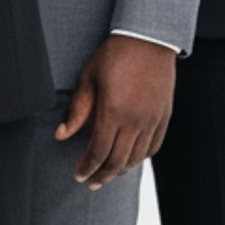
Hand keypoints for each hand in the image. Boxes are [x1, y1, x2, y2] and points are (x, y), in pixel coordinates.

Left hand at [57, 35, 176, 186]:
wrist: (146, 42)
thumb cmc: (112, 56)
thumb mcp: (87, 79)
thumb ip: (77, 112)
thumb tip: (61, 135)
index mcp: (113, 112)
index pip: (99, 151)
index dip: (87, 167)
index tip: (78, 176)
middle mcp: (136, 121)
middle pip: (118, 160)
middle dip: (101, 175)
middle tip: (89, 183)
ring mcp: (153, 121)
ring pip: (137, 157)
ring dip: (120, 170)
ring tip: (106, 175)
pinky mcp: (163, 118)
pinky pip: (153, 147)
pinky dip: (139, 158)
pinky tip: (129, 161)